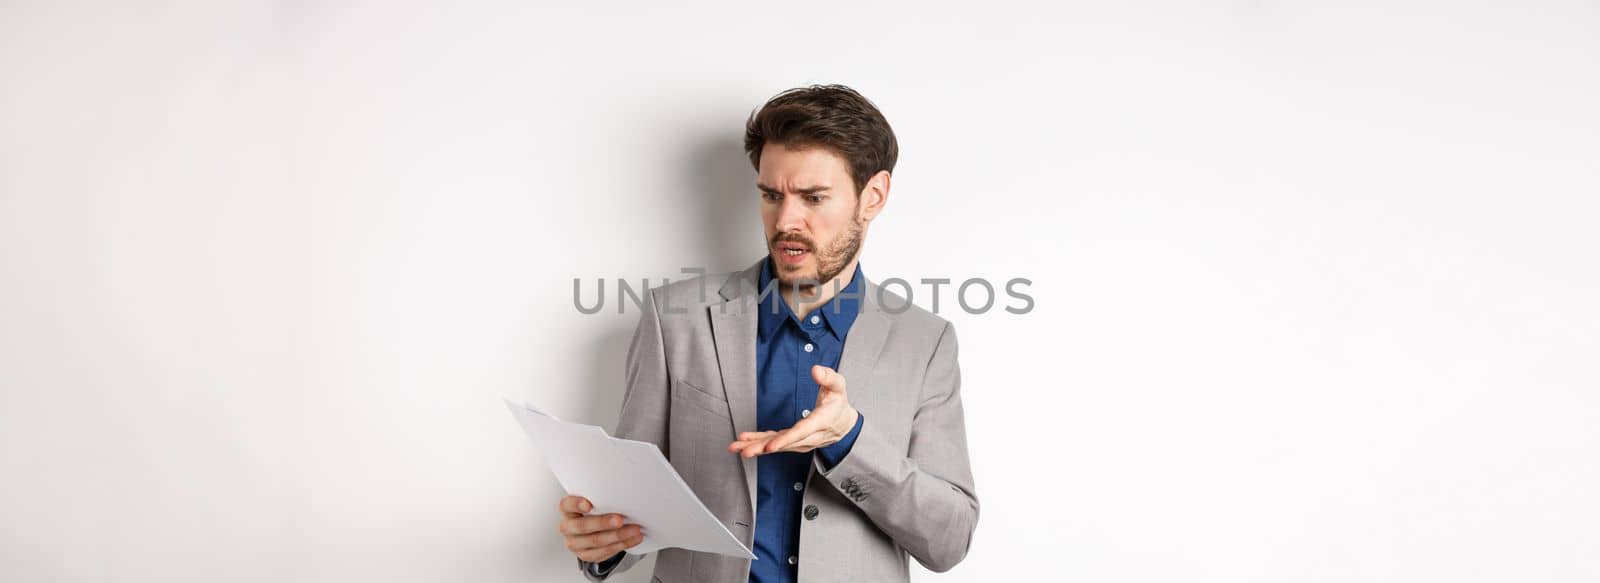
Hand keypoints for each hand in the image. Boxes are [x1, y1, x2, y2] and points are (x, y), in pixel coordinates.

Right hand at [557, 495, 643, 561]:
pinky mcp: (586, 555)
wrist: (591, 530)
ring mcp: (575, 543)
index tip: (589, 504)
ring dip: (618, 536)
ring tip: (634, 530)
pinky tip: (633, 538)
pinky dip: (622, 544)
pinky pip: (604, 552)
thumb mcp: (593, 501)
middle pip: (582, 526)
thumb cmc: (594, 511)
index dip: (577, 504)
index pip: (567, 505)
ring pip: (596, 541)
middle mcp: (567, 527)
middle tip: (620, 520)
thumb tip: (622, 494)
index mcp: (567, 510)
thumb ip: (600, 499)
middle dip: (603, 523)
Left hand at [728, 365, 859, 457]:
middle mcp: (809, 436)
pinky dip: (758, 442)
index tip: (770, 446)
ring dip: (756, 446)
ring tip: (736, 447)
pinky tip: (744, 441)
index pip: (801, 432)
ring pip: (776, 445)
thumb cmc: (838, 404)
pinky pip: (774, 442)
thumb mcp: (838, 386)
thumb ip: (828, 377)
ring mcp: (800, 441)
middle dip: (763, 447)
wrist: (843, 424)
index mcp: (820, 422)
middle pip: (784, 443)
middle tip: (745, 450)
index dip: (785, 440)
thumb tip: (815, 370)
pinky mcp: (792, 441)